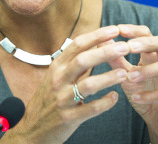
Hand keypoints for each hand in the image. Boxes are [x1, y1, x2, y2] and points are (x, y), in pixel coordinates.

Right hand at [2, 25, 128, 143]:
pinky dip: (105, 103)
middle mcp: (58, 80)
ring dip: (109, 77)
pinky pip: (90, 109)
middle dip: (106, 52)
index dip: (96, 36)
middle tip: (125, 47)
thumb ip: (75, 62)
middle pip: (83, 60)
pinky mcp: (68, 118)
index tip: (114, 30)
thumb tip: (97, 43)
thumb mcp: (56, 76)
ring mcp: (62, 99)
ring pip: (88, 85)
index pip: (77, 45)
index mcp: (56, 66)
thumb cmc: (49, 98)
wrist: (33, 128)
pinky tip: (115, 98)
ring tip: (125, 73)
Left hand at [108, 24, 157, 143]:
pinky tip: (136, 97)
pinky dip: (152, 95)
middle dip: (147, 43)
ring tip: (131, 77)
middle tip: (129, 47)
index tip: (119, 29)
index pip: (148, 34)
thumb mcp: (125, 75)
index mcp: (154, 54)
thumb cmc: (142, 93)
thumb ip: (116, 58)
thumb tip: (101, 40)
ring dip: (149, 70)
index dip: (135, 30)